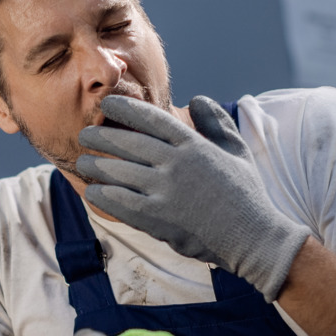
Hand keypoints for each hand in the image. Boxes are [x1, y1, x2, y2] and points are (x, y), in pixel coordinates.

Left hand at [76, 95, 310, 300]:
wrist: (253, 237)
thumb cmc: (245, 193)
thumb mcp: (237, 151)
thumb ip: (216, 123)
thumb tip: (196, 98)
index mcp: (193, 145)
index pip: (150, 118)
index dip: (124, 108)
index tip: (106, 104)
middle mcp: (176, 164)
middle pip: (127, 143)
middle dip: (100, 136)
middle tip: (84, 134)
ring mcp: (166, 192)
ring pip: (118, 172)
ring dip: (95, 166)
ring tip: (82, 163)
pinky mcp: (158, 220)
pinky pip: (120, 203)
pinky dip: (102, 195)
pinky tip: (92, 191)